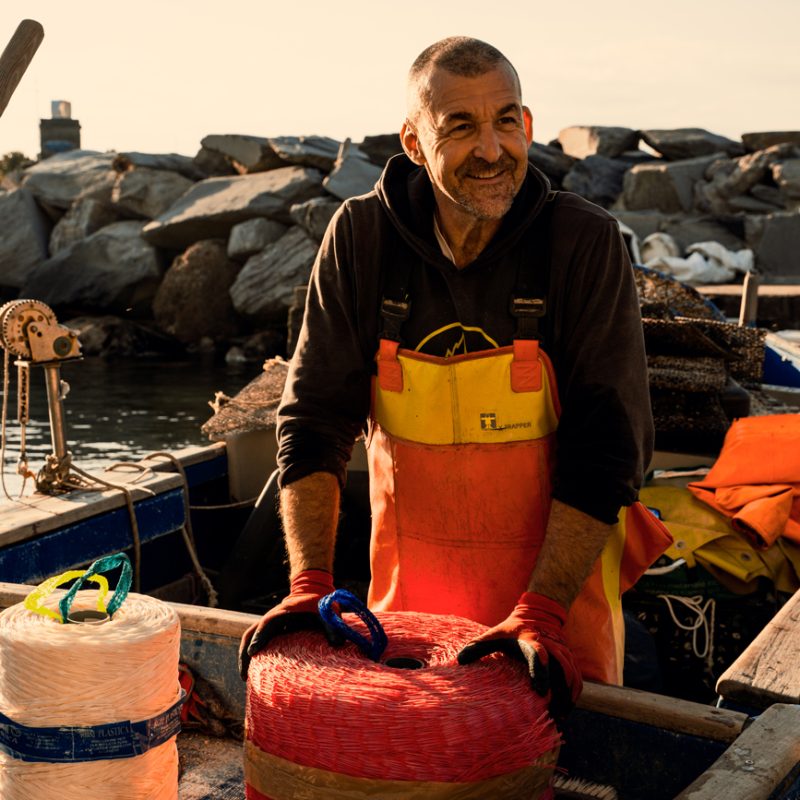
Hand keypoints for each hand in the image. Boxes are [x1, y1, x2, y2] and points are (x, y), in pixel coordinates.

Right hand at [238, 569, 340, 679]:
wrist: (313, 591)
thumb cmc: (319, 603)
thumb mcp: (327, 612)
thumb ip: (332, 626)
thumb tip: (338, 644)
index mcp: (283, 612)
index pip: (267, 623)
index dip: (260, 636)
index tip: (253, 652)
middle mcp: (272, 618)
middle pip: (251, 633)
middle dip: (245, 653)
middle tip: (245, 676)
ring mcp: (270, 624)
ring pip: (250, 637)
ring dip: (245, 655)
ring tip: (245, 678)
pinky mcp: (273, 631)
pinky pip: (258, 641)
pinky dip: (254, 654)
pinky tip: (256, 672)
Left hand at [457, 591, 581, 718]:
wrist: (537, 613)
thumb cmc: (511, 630)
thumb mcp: (494, 634)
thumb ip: (478, 647)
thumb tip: (459, 660)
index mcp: (529, 641)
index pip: (537, 655)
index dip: (540, 672)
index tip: (540, 692)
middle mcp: (550, 646)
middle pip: (561, 670)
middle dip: (559, 693)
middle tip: (551, 714)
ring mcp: (562, 651)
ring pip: (571, 675)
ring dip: (568, 696)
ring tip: (559, 716)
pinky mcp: (569, 658)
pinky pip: (577, 677)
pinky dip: (574, 693)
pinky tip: (567, 709)